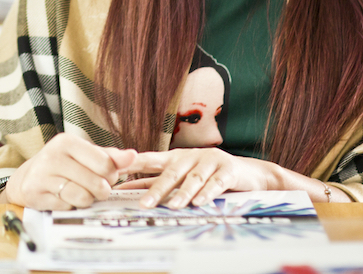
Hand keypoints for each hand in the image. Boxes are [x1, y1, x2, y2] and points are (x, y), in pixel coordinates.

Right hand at [5, 133, 137, 209]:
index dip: (111, 175)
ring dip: (86, 200)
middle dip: (100, 190)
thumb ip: (111, 156)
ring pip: (83, 197)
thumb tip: (133, 156)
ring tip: (79, 192)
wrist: (29, 177)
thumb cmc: (64, 164)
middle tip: (93, 187)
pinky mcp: (36, 194)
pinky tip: (63, 198)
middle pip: (97, 183)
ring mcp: (42, 175)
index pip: (106, 164)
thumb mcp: (86, 155)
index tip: (104, 175)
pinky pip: (67, 208)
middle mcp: (52, 155)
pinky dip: (70, 206)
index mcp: (67, 141)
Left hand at [116, 147, 276, 207]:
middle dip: (156, 189)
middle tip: (144, 204)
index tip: (114, 171)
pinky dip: (208, 193)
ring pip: (193, 179)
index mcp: (174, 158)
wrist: (248, 173)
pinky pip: (216, 182)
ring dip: (182, 193)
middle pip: (171, 173)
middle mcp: (190, 156)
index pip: (149, 159)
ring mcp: (210, 161)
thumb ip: (156, 181)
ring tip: (172, 206)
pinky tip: (200, 202)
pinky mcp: (228, 170)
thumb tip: (126, 188)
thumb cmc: (207, 174)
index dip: (132, 164)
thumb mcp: (181, 175)